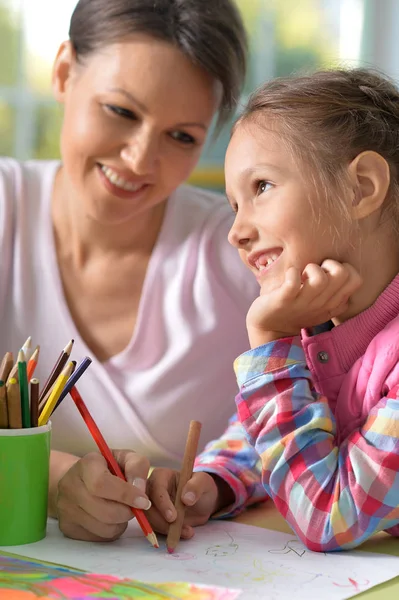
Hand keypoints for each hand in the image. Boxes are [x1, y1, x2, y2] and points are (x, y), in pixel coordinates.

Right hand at [56, 450, 150, 540]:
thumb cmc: (107, 467)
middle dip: (127, 512)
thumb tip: (140, 491)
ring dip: (121, 522)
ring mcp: (66, 510)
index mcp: (86, 465)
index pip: (102, 484)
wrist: (79, 479)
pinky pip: (99, 537)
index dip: (126, 495)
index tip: (144, 501)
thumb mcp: (125, 458)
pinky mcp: (68, 528)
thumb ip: (137, 466)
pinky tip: (111, 518)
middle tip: (135, 507)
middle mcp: (70, 487)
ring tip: (121, 509)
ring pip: (103, 528)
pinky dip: (112, 530)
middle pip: (104, 511)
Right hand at [146, 469, 234, 538]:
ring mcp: (152, 505)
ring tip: (187, 531)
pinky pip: (155, 528)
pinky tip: (185, 532)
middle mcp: (152, 489)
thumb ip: (196, 487)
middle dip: (160, 520)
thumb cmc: (202, 487)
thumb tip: (186, 498)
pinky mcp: (155, 518)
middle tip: (176, 528)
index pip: (156, 487)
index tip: (173, 517)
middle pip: (147, 506)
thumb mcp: (204, 483)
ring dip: (166, 529)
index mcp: (162, 476)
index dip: (162, 503)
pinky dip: (168, 534)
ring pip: (149, 520)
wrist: (204, 503)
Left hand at [247, 260, 361, 346]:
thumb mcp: (321, 304)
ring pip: (321, 279)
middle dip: (331, 263)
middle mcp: (321, 304)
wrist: (270, 329)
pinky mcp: (284, 300)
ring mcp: (303, 303)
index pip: (356, 280)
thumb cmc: (296, 309)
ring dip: (312, 268)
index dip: (345, 268)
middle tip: (317, 270)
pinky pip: (293, 282)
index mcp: (333, 304)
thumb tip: (341, 269)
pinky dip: (292, 272)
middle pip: (343, 274)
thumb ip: (333, 292)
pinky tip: (290, 275)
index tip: (329, 272)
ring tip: (303, 274)